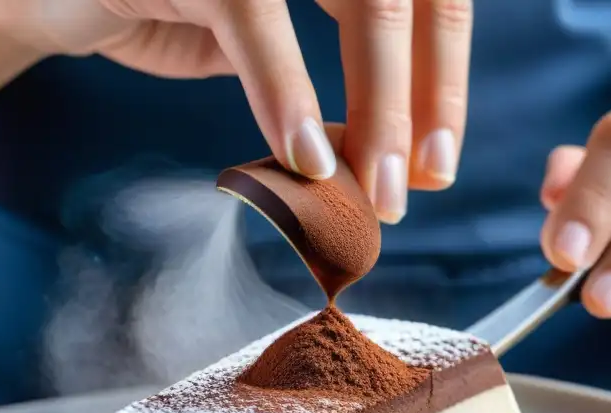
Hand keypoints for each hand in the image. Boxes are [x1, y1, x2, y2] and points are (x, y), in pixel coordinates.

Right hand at [14, 0, 472, 223]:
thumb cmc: (169, 10)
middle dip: (417, 105)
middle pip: (409, 0)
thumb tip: (403, 161)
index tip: (437, 169)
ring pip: (363, 1)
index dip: (441, 85)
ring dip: (377, 105)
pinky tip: (305, 160)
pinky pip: (255, 15)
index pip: (428, 3)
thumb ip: (334, 86)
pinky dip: (286, 92)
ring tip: (374, 191)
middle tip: (406, 194)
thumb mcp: (268, 54)